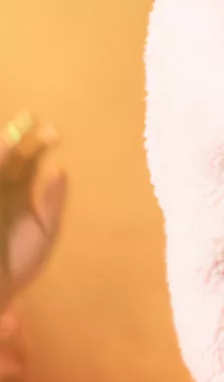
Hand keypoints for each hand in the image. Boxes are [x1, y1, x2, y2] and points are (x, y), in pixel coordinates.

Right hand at [0, 113, 66, 303]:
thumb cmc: (18, 264)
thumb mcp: (44, 231)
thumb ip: (50, 201)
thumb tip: (59, 167)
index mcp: (19, 194)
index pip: (30, 162)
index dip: (39, 144)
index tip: (53, 130)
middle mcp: (1, 191)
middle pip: (9, 157)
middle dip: (16, 136)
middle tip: (29, 117)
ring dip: (1, 150)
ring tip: (11, 135)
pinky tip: (2, 155)